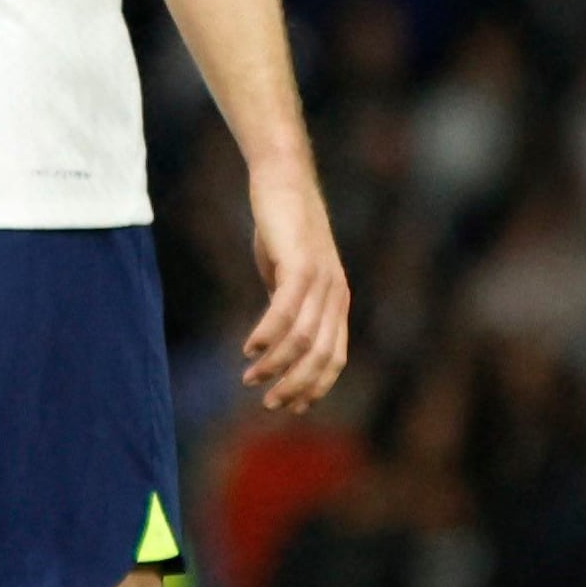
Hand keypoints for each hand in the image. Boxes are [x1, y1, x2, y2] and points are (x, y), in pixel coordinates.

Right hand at [235, 152, 350, 412]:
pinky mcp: (300, 262)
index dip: (315, 387)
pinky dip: (268, 333)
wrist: (283, 180)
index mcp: (336, 301)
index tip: (291, 407)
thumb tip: (276, 336)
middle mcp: (335, 294)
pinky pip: (286, 308)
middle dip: (296, 385)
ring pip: (304, 337)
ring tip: (251, 378)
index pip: (334, 358)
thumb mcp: (288, 272)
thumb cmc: (282, 227)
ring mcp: (321, 278)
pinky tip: (249, 347)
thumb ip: (288, 304)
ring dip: (277, 364)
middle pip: (322, 355)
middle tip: (269, 403)